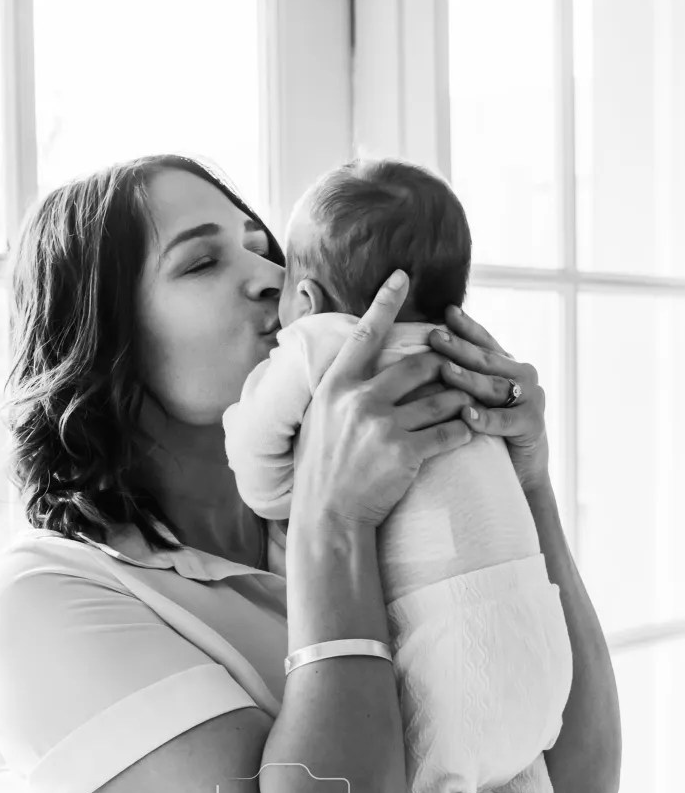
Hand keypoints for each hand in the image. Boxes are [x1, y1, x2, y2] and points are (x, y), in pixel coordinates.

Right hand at [293, 272, 473, 526]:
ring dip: (461, 399)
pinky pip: (450, 432)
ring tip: (471, 402)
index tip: (402, 275)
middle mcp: (358, 400)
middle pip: (419, 364)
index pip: (365, 335)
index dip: (385, 303)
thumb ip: (340, 390)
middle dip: (445, 363)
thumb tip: (352, 362)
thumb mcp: (320, 420)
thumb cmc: (323, 469)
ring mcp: (382, 426)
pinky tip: (469, 432)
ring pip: (442, 398)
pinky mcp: (405, 453)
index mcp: (335, 387)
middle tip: (458, 364)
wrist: (327, 516)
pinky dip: (464, 430)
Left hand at [428, 306, 549, 493]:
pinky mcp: (534, 425)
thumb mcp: (470, 398)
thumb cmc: (486, 435)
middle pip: (486, 359)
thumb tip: (417, 352)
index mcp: (505, 365)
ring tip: (446, 371)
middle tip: (435, 337)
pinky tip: (467, 415)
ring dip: (469, 379)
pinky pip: (506, 420)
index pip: (482, 341)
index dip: (465, 327)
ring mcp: (531, 398)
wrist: (518, 473)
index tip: (445, 312)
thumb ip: (454, 376)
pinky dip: (486, 418)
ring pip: (494, 386)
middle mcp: (521, 376)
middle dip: (459, 348)